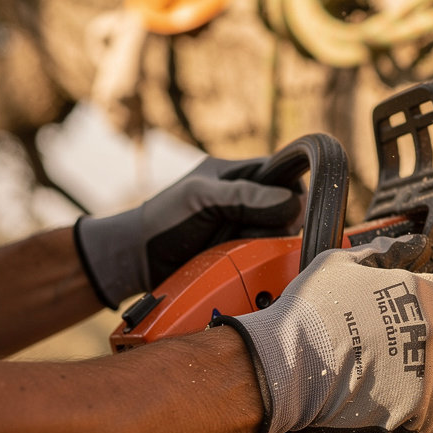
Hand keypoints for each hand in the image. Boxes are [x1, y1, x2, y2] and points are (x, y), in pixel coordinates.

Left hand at [75, 157, 301, 307]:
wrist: (139, 260)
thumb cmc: (164, 221)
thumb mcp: (203, 199)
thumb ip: (246, 196)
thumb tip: (293, 203)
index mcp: (237, 174)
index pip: (283, 173)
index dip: (289, 190)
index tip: (285, 210)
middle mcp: (246, 199)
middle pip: (286, 207)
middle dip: (273, 222)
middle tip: (246, 231)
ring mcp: (245, 226)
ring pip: (279, 233)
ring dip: (264, 241)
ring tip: (236, 246)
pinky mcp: (243, 251)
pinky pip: (267, 253)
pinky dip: (260, 257)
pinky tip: (240, 259)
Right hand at [223, 235, 432, 432]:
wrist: (289, 359)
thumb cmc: (308, 312)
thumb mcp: (339, 263)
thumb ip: (379, 252)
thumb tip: (406, 245)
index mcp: (417, 293)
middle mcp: (429, 331)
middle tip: (421, 358)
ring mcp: (424, 371)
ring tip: (407, 392)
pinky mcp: (412, 407)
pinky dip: (421, 429)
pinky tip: (407, 425)